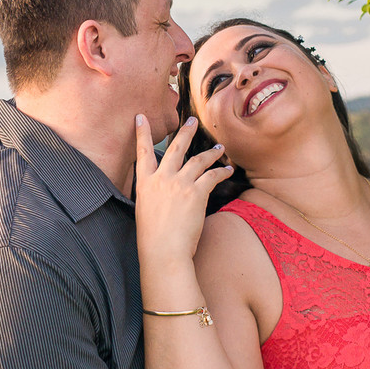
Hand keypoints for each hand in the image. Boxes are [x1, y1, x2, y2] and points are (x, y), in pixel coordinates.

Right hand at [134, 115, 233, 267]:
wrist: (163, 251)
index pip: (142, 152)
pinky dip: (222, 172)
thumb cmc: (153, 239)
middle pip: (175, 147)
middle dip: (185, 131)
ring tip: (219, 148)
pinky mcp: (196, 192)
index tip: (141, 117)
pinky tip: (228, 170)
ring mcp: (179, 183)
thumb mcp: (145, 211)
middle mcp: (161, 178)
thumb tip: (162, 193)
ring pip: (198, 160)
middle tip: (192, 120)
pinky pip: (212, 176)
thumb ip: (153, 195)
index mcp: (145, 183)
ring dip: (211, 153)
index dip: (142, 133)